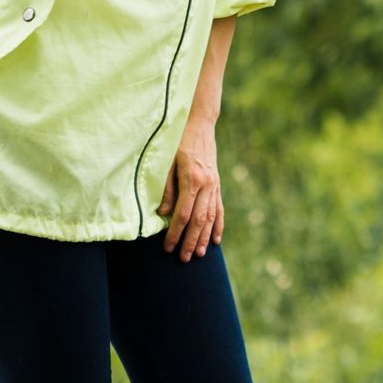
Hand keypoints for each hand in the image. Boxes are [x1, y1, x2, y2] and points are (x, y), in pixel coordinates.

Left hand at [159, 115, 224, 260]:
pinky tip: (216, 240)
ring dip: (204, 238)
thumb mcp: (166, 162)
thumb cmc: (177, 141)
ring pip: (210, 218)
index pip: (183, 214)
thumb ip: (166, 189)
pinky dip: (218, 225)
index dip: (174, 233)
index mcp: (191, 179)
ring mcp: (214, 185)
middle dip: (190, 241)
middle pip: (199, 221)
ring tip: (199, 255)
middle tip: (183, 259)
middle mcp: (206, 184)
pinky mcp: (217, 184)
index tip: (167, 247)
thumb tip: (163, 214)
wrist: (199, 124)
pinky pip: (219, 209)